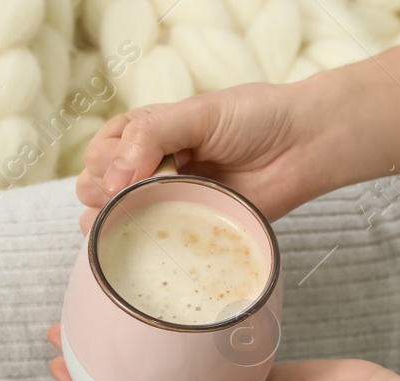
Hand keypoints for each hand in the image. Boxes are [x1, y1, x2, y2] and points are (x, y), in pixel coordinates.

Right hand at [75, 82, 335, 232]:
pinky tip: (144, 243)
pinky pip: (151, 247)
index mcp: (146, 135)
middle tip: (130, 194)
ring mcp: (167, 202)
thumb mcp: (197, 113)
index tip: (124, 171)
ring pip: (114, 222)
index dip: (103, 164)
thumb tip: (111, 179)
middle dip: (101, 194)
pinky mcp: (187, 231)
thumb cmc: (254, 119)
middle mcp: (150, 169)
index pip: (99, 153)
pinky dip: (140, 248)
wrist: (303, 148)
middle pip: (96, 189)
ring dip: (112, 224)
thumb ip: (150, 135)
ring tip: (134, 219)